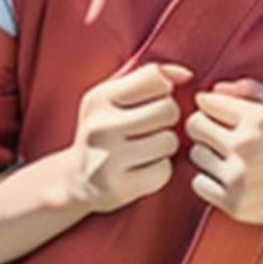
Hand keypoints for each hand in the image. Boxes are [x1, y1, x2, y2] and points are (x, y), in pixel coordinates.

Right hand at [66, 62, 191, 213]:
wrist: (75, 178)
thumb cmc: (105, 130)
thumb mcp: (116, 97)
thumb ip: (151, 78)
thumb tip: (187, 75)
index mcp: (99, 97)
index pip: (156, 78)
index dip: (162, 90)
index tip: (148, 102)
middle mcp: (100, 126)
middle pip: (169, 109)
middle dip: (167, 119)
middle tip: (148, 129)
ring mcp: (107, 158)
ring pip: (169, 141)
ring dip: (164, 146)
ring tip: (144, 149)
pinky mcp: (118, 188)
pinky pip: (163, 171)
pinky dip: (158, 171)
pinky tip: (140, 169)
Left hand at [186, 78, 262, 225]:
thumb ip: (251, 90)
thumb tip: (213, 90)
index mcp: (258, 119)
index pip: (206, 103)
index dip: (211, 106)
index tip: (221, 114)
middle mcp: (245, 147)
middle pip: (194, 126)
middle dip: (205, 126)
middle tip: (222, 134)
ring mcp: (239, 178)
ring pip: (196, 154)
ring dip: (208, 153)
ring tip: (232, 157)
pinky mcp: (235, 204)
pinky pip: (199, 184)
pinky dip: (209, 180)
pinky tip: (230, 177)